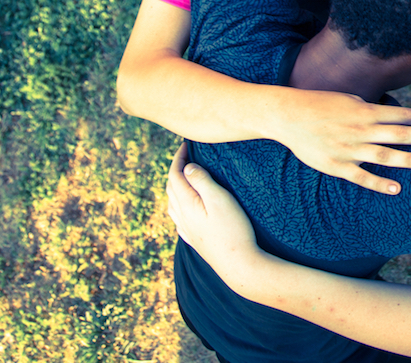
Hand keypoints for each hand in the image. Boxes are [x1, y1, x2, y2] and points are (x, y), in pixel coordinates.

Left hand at [166, 144, 262, 284]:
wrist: (239, 265)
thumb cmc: (233, 230)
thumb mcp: (220, 200)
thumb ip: (202, 182)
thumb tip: (187, 168)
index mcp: (186, 204)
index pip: (175, 175)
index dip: (178, 158)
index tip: (186, 144)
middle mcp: (182, 217)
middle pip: (171, 188)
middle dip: (176, 169)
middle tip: (187, 155)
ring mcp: (187, 230)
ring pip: (173, 204)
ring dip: (176, 187)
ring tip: (186, 176)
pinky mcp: (195, 240)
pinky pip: (179, 218)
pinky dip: (179, 205)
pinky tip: (185, 209)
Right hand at [269, 89, 410, 195]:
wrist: (288, 116)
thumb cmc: (320, 105)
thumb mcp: (349, 99)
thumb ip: (371, 109)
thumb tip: (393, 115)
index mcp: (365, 110)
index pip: (401, 114)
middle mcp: (360, 129)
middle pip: (400, 133)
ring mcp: (349, 148)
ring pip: (385, 155)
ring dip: (409, 159)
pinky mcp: (336, 165)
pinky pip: (362, 177)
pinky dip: (379, 183)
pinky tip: (397, 188)